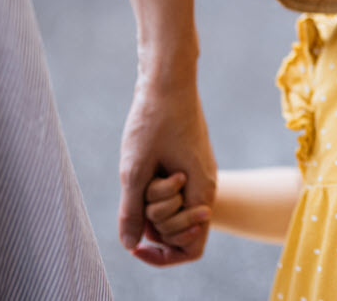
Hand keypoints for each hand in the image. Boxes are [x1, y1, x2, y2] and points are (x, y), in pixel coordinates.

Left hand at [119, 58, 216, 266]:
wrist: (168, 81)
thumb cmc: (153, 120)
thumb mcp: (134, 169)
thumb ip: (132, 211)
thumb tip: (130, 245)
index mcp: (201, 191)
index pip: (191, 246)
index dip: (164, 254)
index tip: (138, 243)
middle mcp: (206, 186)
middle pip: (178, 229)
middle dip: (154, 218)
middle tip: (143, 185)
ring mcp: (199, 174)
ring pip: (172, 208)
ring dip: (151, 199)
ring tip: (143, 169)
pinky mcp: (189, 163)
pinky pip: (172, 190)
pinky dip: (153, 185)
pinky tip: (145, 164)